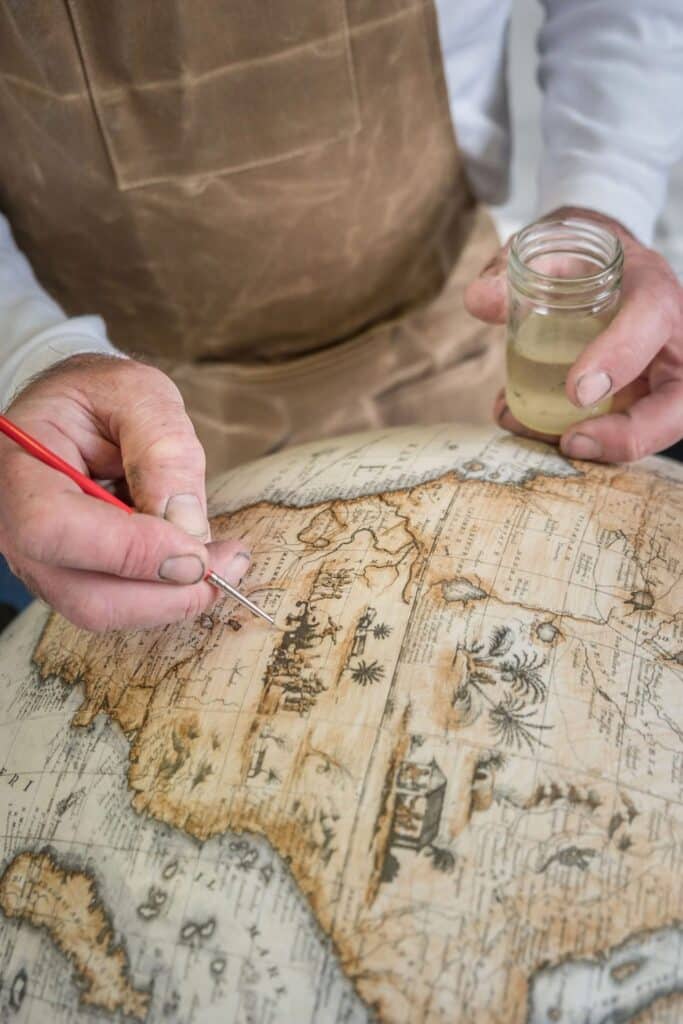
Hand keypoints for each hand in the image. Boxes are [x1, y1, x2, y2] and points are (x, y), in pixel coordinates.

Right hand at [0, 355, 249, 630]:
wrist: (76, 409)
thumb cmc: (101, 396)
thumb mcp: (138, 395)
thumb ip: (163, 449)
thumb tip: (188, 525)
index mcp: (20, 468)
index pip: (55, 530)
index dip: (129, 552)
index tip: (196, 554)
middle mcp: (16, 527)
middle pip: (82, 593)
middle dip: (164, 593)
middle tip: (228, 567)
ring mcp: (42, 561)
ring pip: (103, 610)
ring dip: (171, 598)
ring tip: (222, 562)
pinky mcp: (72, 577)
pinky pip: (116, 604)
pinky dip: (164, 594)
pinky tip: (196, 561)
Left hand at [465, 207, 682, 461]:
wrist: (602, 274)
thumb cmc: (583, 264)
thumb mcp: (555, 252)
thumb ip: (518, 269)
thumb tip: (480, 300)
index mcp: (653, 292)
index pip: (650, 321)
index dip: (618, 358)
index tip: (576, 391)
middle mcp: (670, 343)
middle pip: (676, 404)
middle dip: (628, 435)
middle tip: (572, 441)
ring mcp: (658, 380)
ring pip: (649, 431)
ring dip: (592, 447)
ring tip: (530, 432)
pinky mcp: (638, 406)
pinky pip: (616, 436)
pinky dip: (573, 441)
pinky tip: (523, 423)